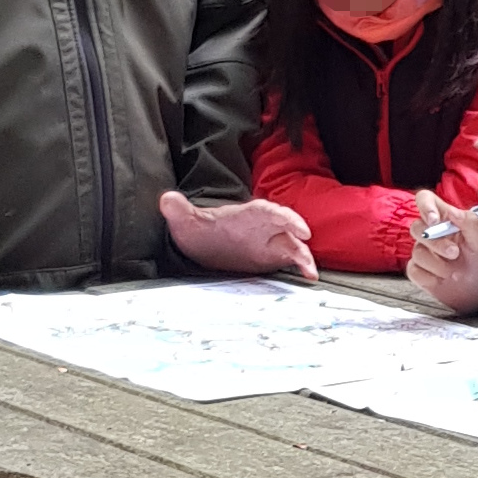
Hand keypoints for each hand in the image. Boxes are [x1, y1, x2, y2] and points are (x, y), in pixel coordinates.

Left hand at [160, 191, 315, 280]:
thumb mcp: (186, 220)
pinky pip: (290, 259)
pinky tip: (308, 277)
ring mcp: (269, 241)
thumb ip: (179, 210)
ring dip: (302, 254)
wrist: (203, 244)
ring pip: (292, 244)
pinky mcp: (272, 257)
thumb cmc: (200, 230)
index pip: (266, 210)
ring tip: (310, 271)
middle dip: (296, 229)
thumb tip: (167, 199)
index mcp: (246, 214)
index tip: (292, 223)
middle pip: (285, 223)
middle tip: (305, 238)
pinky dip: (301, 266)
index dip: (281, 215)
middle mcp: (263, 226)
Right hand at [406, 192, 477, 312]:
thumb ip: (470, 222)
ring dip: (437, 264)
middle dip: (436, 243)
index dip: (425, 205)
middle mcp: (432, 234)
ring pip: (417, 252)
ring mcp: (424, 252)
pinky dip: (428, 277)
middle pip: (417, 227)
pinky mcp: (419, 271)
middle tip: (455, 253)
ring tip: (455, 272)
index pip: (425, 200)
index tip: (434, 220)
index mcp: (447, 219)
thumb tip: (452, 212)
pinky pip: (413, 270)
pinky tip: (442, 280)